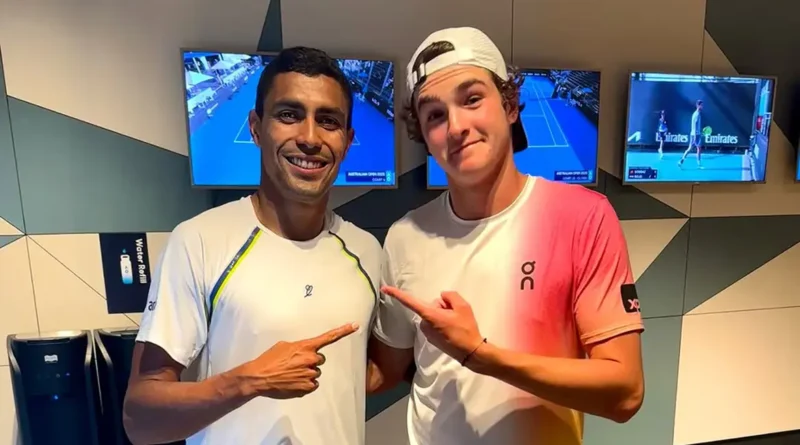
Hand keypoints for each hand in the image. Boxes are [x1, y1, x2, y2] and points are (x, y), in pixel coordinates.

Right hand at [238, 323, 358, 398]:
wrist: (259, 377)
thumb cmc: (269, 359)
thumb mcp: (284, 346)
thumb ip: (299, 347)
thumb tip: (304, 351)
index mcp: (306, 346)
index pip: (328, 337)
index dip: (343, 331)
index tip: (355, 326)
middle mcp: (311, 359)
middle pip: (320, 359)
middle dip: (311, 361)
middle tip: (296, 363)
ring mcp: (310, 374)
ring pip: (315, 372)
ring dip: (307, 373)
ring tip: (291, 374)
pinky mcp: (307, 387)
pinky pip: (313, 384)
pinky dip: (305, 384)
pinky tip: (293, 382)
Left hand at [382, 286, 482, 362]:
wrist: (470, 352)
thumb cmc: (466, 328)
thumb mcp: (463, 306)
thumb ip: (450, 296)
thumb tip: (442, 297)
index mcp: (429, 315)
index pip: (410, 302)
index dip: (396, 294)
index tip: (384, 289)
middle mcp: (424, 324)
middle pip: (431, 306)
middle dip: (442, 307)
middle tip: (455, 315)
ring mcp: (427, 333)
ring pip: (433, 315)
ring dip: (443, 315)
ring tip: (456, 323)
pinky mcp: (431, 339)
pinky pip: (435, 324)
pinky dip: (443, 323)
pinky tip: (453, 329)